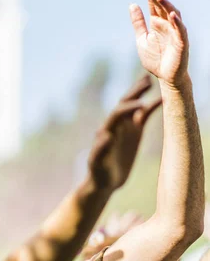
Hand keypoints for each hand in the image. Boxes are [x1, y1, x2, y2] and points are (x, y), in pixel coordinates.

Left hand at [88, 75, 160, 189]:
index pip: (117, 114)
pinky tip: (164, 98)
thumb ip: (99, 150)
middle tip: (147, 80)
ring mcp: (126, 126)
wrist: (105, 181)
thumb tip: (106, 134)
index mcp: (106, 130)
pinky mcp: (135, 131)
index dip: (128, 108)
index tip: (141, 105)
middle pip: (125, 104)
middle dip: (135, 93)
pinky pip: (145, 115)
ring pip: (135, 106)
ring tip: (152, 79)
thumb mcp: (97, 164)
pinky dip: (153, 106)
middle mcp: (116, 125)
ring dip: (141, 93)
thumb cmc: (98, 174)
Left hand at [130, 0, 188, 86]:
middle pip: (162, 7)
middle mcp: (167, 25)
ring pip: (173, 15)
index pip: (154, 5)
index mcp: (157, 23)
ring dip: (167, 5)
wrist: (165, 77)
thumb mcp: (141, 39)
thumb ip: (138, 23)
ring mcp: (175, 32)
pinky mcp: (181, 42)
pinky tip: (171, 15)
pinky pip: (180, 30)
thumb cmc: (155, 58)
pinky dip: (176, 22)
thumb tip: (132, 4)